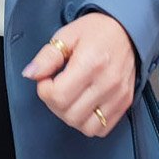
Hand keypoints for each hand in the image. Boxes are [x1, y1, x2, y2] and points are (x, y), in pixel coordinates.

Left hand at [22, 12, 136, 137]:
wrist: (128, 30)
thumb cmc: (97, 31)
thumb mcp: (67, 35)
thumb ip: (47, 56)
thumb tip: (30, 74)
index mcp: (90, 63)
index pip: (58, 96)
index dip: (45, 90)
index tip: (47, 79)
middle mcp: (107, 82)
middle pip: (70, 115)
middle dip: (56, 104)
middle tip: (57, 87)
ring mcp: (118, 95)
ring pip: (85, 127)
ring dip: (72, 116)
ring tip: (71, 97)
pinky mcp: (125, 102)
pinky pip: (102, 129)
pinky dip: (89, 122)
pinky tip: (85, 105)